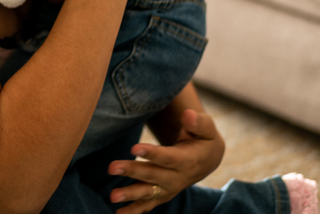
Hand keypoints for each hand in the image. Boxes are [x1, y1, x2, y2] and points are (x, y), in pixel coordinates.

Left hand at [106, 109, 224, 211]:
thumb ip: (198, 122)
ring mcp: (169, 189)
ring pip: (148, 192)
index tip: (134, 148)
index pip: (168, 158)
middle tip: (112, 167)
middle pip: (153, 175)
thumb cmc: (202, 138)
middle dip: (132, 171)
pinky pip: (148, 205)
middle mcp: (178, 178)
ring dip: (130, 194)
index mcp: (188, 160)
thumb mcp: (206, 128)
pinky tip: (118, 213)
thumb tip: (188, 115)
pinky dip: (134, 211)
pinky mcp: (162, 195)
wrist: (207, 159)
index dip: (152, 153)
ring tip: (112, 196)